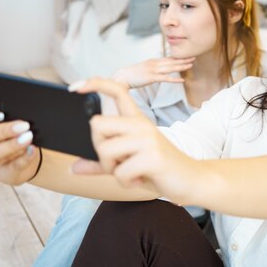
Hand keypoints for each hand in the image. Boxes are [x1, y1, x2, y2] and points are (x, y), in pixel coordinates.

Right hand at [0, 110, 40, 184]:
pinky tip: (32, 149)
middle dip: (2, 130)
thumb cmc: (19, 137)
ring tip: (28, 137)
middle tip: (24, 125)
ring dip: (12, 144)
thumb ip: (12, 116)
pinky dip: (24, 157)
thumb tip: (20, 114)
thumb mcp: (12, 125)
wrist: (32, 161)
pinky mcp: (4, 173)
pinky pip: (12, 166)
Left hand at [70, 78, 198, 201]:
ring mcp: (148, 139)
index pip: (117, 91)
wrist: (192, 181)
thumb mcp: (129, 164)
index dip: (96, 84)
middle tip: (117, 162)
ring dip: (112, 169)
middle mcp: (141, 125)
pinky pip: (120, 172)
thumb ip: (103, 164)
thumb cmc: (160, 171)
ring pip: (105, 150)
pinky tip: (140, 180)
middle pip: (97, 124)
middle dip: (99, 149)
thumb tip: (74, 168)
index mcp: (137, 121)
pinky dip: (126, 182)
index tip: (74, 87)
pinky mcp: (153, 157)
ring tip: (131, 173)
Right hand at [111, 57, 194, 88]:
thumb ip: (150, 68)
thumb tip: (156, 70)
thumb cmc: (131, 75)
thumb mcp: (143, 69)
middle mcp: (154, 63)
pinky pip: (166, 78)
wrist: (121, 77)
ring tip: (191, 64)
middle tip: (193, 57)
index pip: (168, 58)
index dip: (178, 58)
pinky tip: (182, 80)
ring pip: (171, 67)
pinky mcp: (152, 77)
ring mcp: (153, 70)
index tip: (186, 56)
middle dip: (183, 59)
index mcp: (152, 61)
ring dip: (182, 66)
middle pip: (172, 61)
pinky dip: (174, 79)